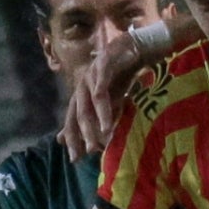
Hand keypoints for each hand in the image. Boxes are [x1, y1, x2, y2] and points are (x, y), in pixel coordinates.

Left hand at [61, 27, 146, 160]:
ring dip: (96, 119)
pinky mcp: (103, 63)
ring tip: (103, 135)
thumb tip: (90, 142)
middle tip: (89, 151)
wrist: (135, 49)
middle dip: (83, 133)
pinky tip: (104, 109)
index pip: (72, 121)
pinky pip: (101, 83)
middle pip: (78, 113)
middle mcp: (82, 86)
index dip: (73, 139)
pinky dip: (102, 98)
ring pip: (89, 101)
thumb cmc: (121, 77)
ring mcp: (91, 74)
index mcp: (82, 96)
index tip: (75, 160)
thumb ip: (98, 119)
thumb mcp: (111, 102)